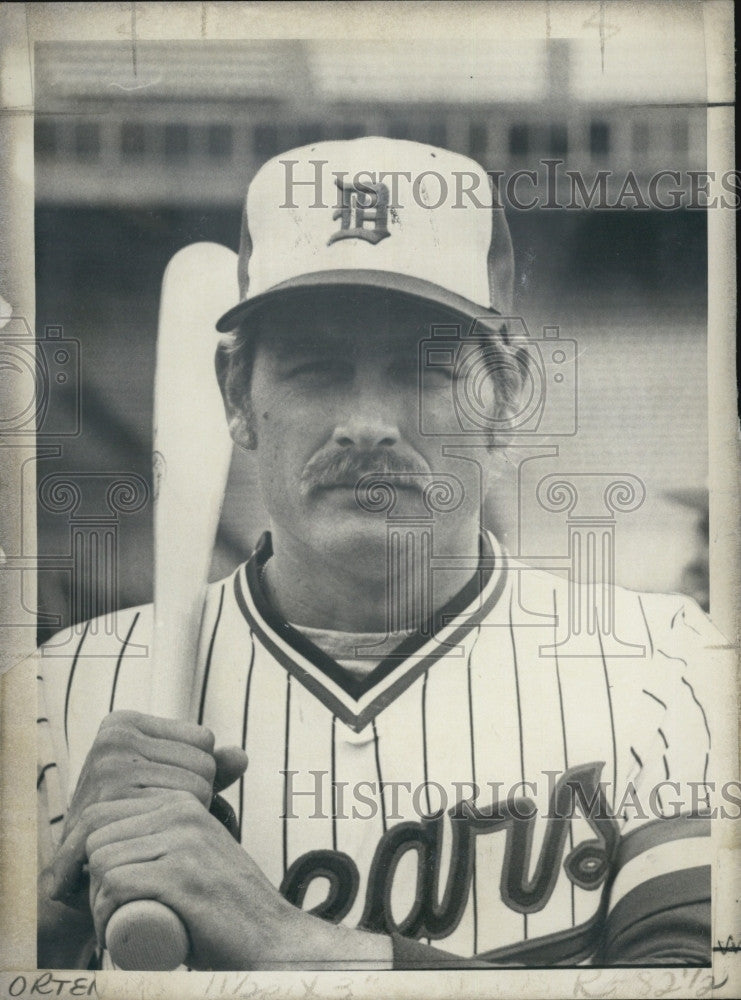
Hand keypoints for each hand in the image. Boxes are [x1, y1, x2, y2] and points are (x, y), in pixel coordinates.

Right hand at [49, 710, 246, 907]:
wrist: (84, 869)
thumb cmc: (134, 816)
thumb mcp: (168, 779)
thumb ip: (208, 764)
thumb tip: (240, 758)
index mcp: (124, 723)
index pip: (204, 740)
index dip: (196, 772)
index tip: (163, 790)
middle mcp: (113, 740)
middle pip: (204, 765)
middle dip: (194, 796)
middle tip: (158, 816)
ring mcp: (107, 772)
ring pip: (197, 793)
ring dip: (184, 818)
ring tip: (153, 829)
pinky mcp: (106, 808)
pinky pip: (178, 818)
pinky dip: (173, 835)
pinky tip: (148, 843)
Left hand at [86, 790, 300, 969]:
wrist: (272, 939)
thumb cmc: (225, 908)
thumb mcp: (197, 854)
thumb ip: (174, 837)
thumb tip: (115, 840)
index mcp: (182, 803)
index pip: (104, 813)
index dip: (85, 855)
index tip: (92, 891)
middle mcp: (183, 812)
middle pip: (98, 836)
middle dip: (88, 879)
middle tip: (107, 915)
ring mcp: (184, 842)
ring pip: (102, 861)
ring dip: (95, 901)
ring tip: (114, 926)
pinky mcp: (182, 875)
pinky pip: (116, 884)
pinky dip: (102, 914)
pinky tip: (114, 933)